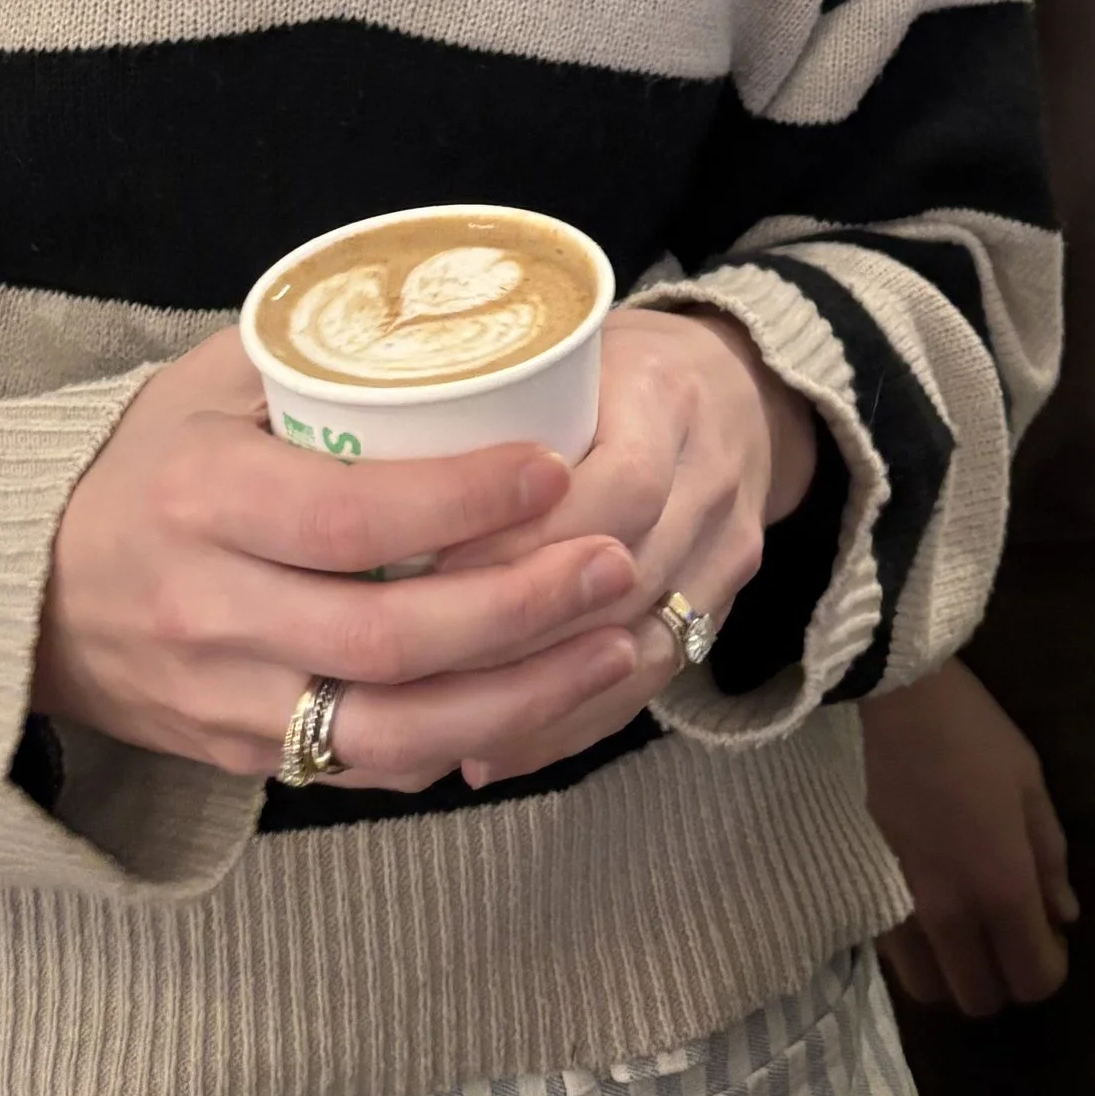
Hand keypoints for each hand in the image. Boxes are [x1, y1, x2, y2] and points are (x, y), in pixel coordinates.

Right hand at [34, 328, 644, 790]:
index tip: (551, 468)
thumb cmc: (138, 466)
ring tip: (613, 642)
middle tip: (614, 561)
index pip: (349, 517)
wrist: (22, 595)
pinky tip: (540, 698)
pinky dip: (464, 741)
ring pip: (393, 729)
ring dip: (519, 695)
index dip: (460, 502)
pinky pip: (368, 767)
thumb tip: (445, 322)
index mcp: (202, 501)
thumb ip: (312, 360)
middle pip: (390, 638)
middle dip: (521, 607)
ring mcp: (228, 701)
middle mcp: (212, 613)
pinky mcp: (244, 758)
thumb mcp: (202, 386)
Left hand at [439, 304, 820, 785]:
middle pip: (618, 581)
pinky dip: (568, 722)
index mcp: (665, 397)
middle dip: (510, 629)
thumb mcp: (559, 349)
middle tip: (403, 662)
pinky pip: (649, 683)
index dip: (517, 539)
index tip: (420, 566)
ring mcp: (726, 548)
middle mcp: (709, 477)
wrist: (743, 385)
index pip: (608, 488)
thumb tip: (351, 461)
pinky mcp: (725, 604)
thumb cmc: (616, 363)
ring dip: (532, 692)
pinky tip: (491, 746)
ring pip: (634, 647)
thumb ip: (482, 395)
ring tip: (429, 721)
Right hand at [864, 658, 1075, 1014]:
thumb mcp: (1033, 789)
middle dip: (1004, 980)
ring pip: (931, 990)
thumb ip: (1050, 861)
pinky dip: (920, 955)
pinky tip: (931, 914)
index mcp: (1003, 889)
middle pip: (981, 999)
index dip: (1051, 969)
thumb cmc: (977, 738)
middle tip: (1010, 934)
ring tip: (968, 932)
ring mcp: (904, 910)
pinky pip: (898, 958)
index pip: (1034, 979)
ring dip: (956, 974)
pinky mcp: (870, 894)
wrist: (900, 703)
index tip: (1051, 936)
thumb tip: (1064, 916)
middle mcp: (953, 916)